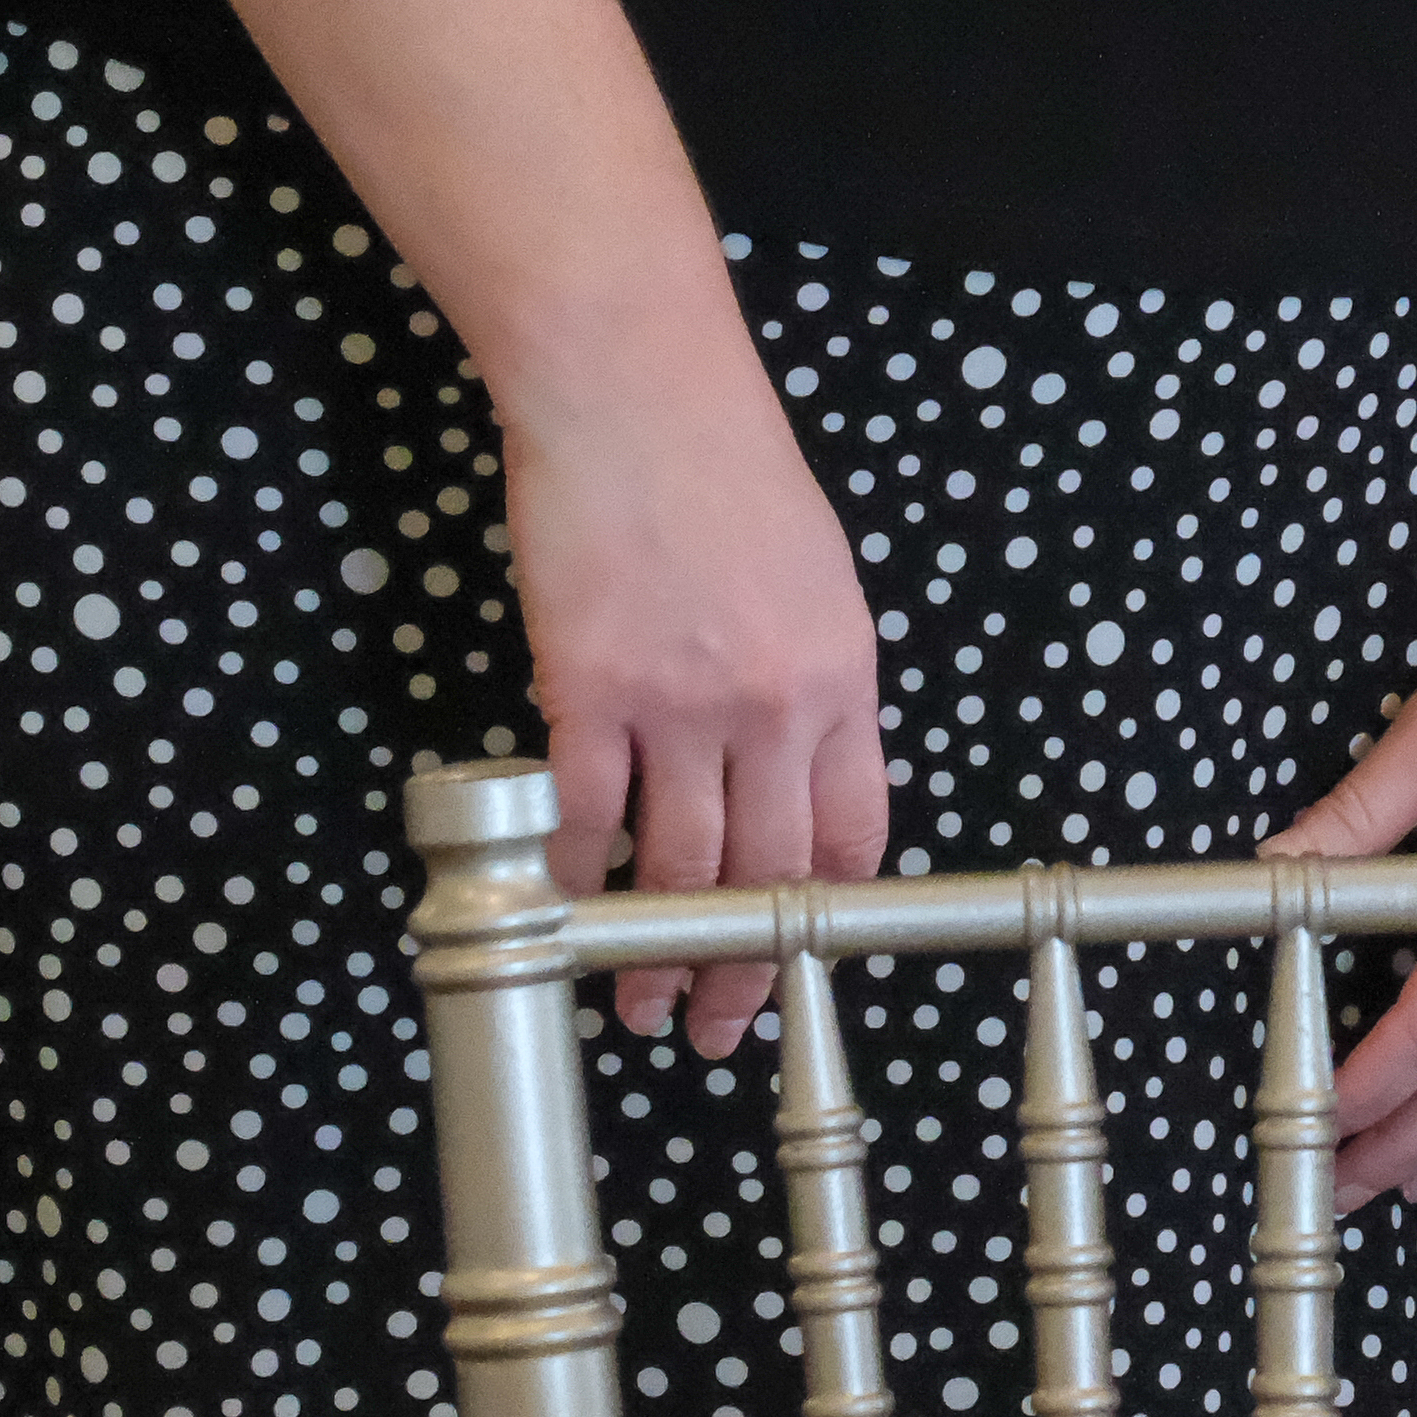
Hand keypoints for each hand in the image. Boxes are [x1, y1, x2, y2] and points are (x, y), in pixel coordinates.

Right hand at [495, 316, 890, 1054]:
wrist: (639, 391)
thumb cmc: (725, 467)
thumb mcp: (815, 576)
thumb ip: (811, 677)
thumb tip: (794, 769)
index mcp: (843, 675)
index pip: (853, 831)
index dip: (827, 912)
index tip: (805, 962)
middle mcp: (774, 704)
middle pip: (767, 874)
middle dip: (746, 966)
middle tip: (721, 1025)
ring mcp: (681, 703)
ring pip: (674, 864)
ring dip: (656, 945)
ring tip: (640, 996)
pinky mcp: (590, 689)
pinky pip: (582, 812)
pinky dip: (570, 872)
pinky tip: (563, 906)